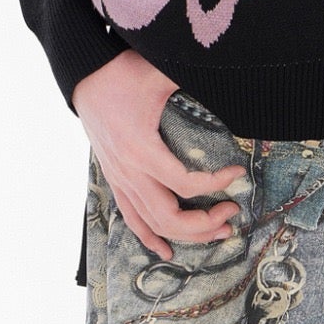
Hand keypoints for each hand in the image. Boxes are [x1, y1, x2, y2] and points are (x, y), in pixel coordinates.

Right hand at [71, 51, 249, 259]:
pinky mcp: (115, 178)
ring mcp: (120, 178)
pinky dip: (149, 237)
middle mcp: (129, 171)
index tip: (238, 172)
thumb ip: (194, 76)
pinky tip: (166, 250)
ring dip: (186, 234)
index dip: (216, 183)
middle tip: (232, 212)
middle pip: (170, 218)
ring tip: (217, 231)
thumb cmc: (123, 73)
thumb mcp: (160, 73)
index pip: (186, 184)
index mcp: (142, 149)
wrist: (85, 76)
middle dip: (205, 223)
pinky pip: (131, 218)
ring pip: (152, 224)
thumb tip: (226, 73)